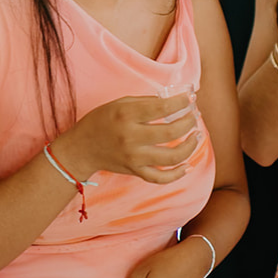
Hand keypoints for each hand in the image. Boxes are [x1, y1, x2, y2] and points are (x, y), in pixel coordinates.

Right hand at [53, 91, 202, 184]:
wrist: (82, 149)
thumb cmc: (101, 121)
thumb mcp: (119, 103)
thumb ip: (145, 102)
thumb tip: (174, 102)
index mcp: (126, 114)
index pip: (162, 107)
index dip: (181, 102)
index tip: (190, 99)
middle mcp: (131, 136)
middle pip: (171, 132)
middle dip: (189, 122)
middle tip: (194, 117)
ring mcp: (134, 157)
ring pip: (172, 156)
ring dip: (190, 146)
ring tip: (196, 136)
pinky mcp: (135, 171)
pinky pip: (160, 178)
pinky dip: (177, 174)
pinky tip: (187, 165)